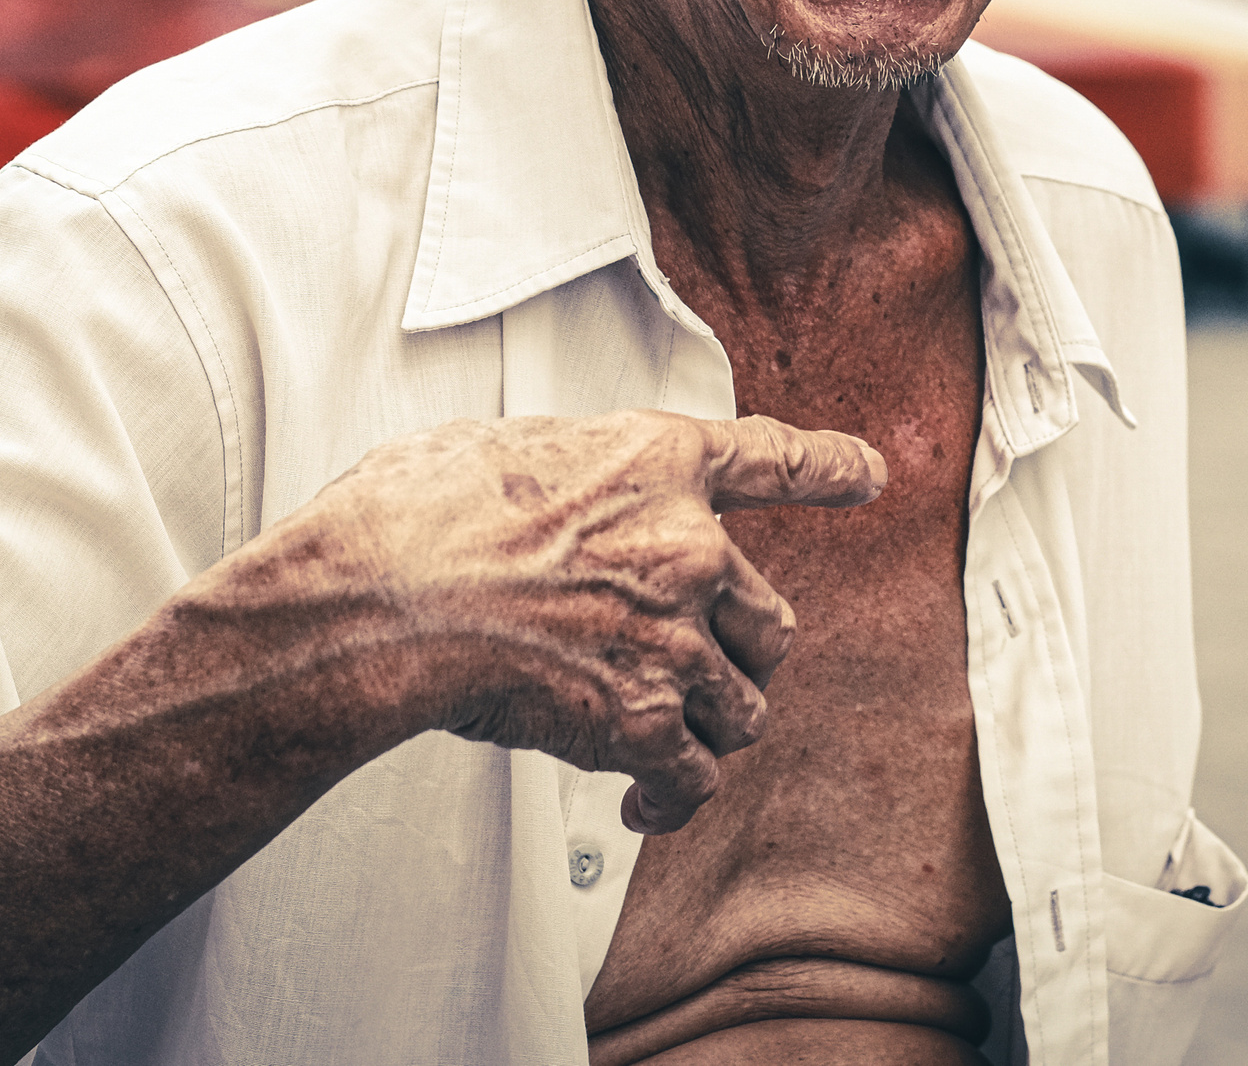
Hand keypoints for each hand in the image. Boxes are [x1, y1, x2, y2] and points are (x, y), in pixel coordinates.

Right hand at [319, 411, 884, 832]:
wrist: (381, 598)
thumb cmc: (416, 518)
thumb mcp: (503, 447)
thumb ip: (564, 476)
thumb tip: (546, 500)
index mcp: (654, 462)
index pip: (769, 457)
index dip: (829, 467)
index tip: (866, 473)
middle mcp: (686, 545)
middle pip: (769, 615)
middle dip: (737, 651)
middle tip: (689, 667)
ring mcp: (674, 636)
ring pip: (746, 703)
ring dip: (710, 725)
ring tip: (661, 734)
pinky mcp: (644, 720)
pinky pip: (697, 775)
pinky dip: (673, 797)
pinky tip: (645, 801)